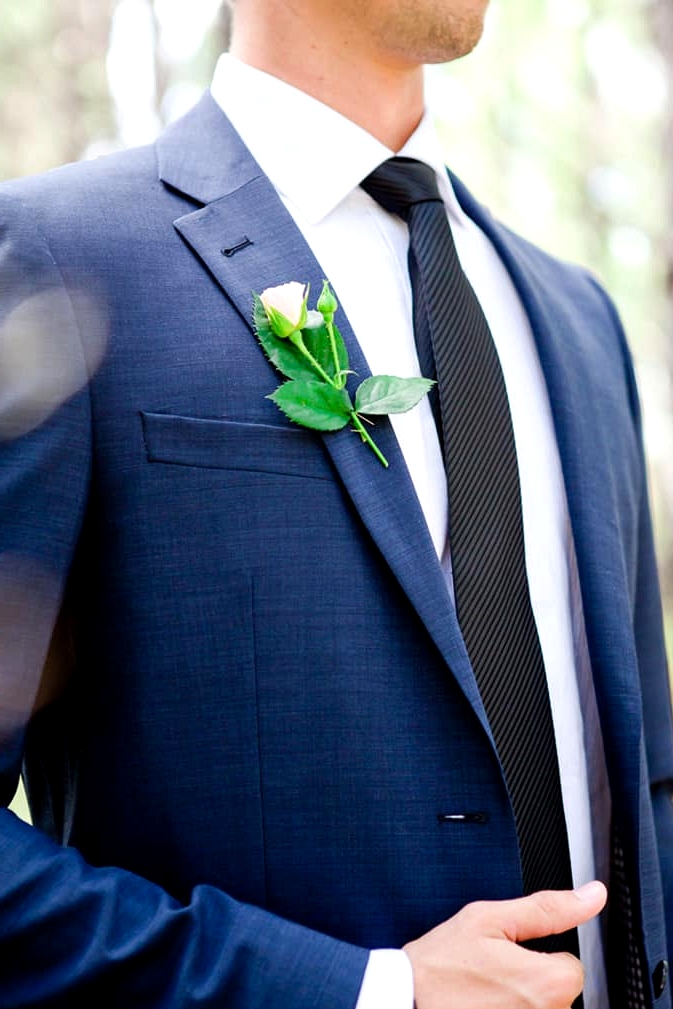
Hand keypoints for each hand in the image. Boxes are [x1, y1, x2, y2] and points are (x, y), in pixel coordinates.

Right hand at [403, 880, 606, 1008]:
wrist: (404, 1001)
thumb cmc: (440, 966)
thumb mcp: (489, 919)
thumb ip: (548, 908)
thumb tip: (593, 896)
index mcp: (550, 983)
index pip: (570, 966)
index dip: (536, 956)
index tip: (505, 958)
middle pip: (556, 994)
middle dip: (527, 983)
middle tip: (488, 977)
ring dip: (516, 1002)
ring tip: (480, 996)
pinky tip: (480, 1007)